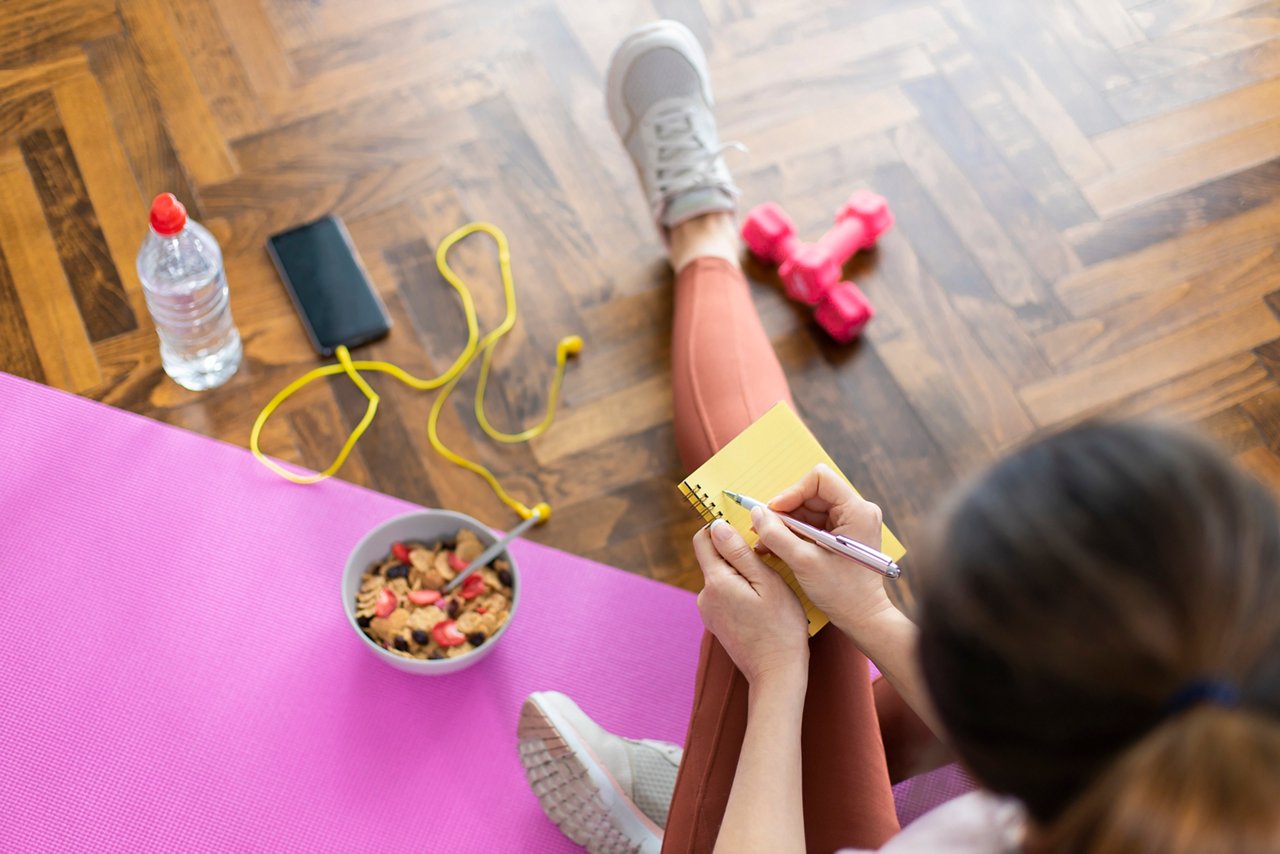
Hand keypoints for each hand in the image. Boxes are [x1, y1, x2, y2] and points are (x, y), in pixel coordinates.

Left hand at [693, 520, 809, 685]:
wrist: (776, 673)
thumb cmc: (780, 626)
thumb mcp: (767, 582)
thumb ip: (739, 552)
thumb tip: (717, 525)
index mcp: (715, 581)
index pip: (703, 539)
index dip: (722, 528)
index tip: (745, 531)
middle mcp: (705, 595)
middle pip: (714, 558)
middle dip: (736, 553)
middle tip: (766, 562)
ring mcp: (708, 611)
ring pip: (722, 577)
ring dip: (740, 574)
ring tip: (768, 587)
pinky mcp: (716, 623)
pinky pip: (725, 595)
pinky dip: (740, 592)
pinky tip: (760, 604)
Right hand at [753, 464, 894, 640]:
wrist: (862, 617)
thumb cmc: (842, 593)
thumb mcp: (804, 562)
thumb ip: (777, 536)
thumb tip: (756, 513)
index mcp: (857, 511)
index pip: (819, 479)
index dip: (792, 492)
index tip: (773, 511)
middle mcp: (857, 511)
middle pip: (812, 494)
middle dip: (785, 511)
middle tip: (763, 529)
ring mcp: (851, 522)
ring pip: (809, 509)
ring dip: (786, 524)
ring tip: (765, 542)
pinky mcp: (843, 534)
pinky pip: (813, 523)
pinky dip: (794, 533)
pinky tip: (776, 546)